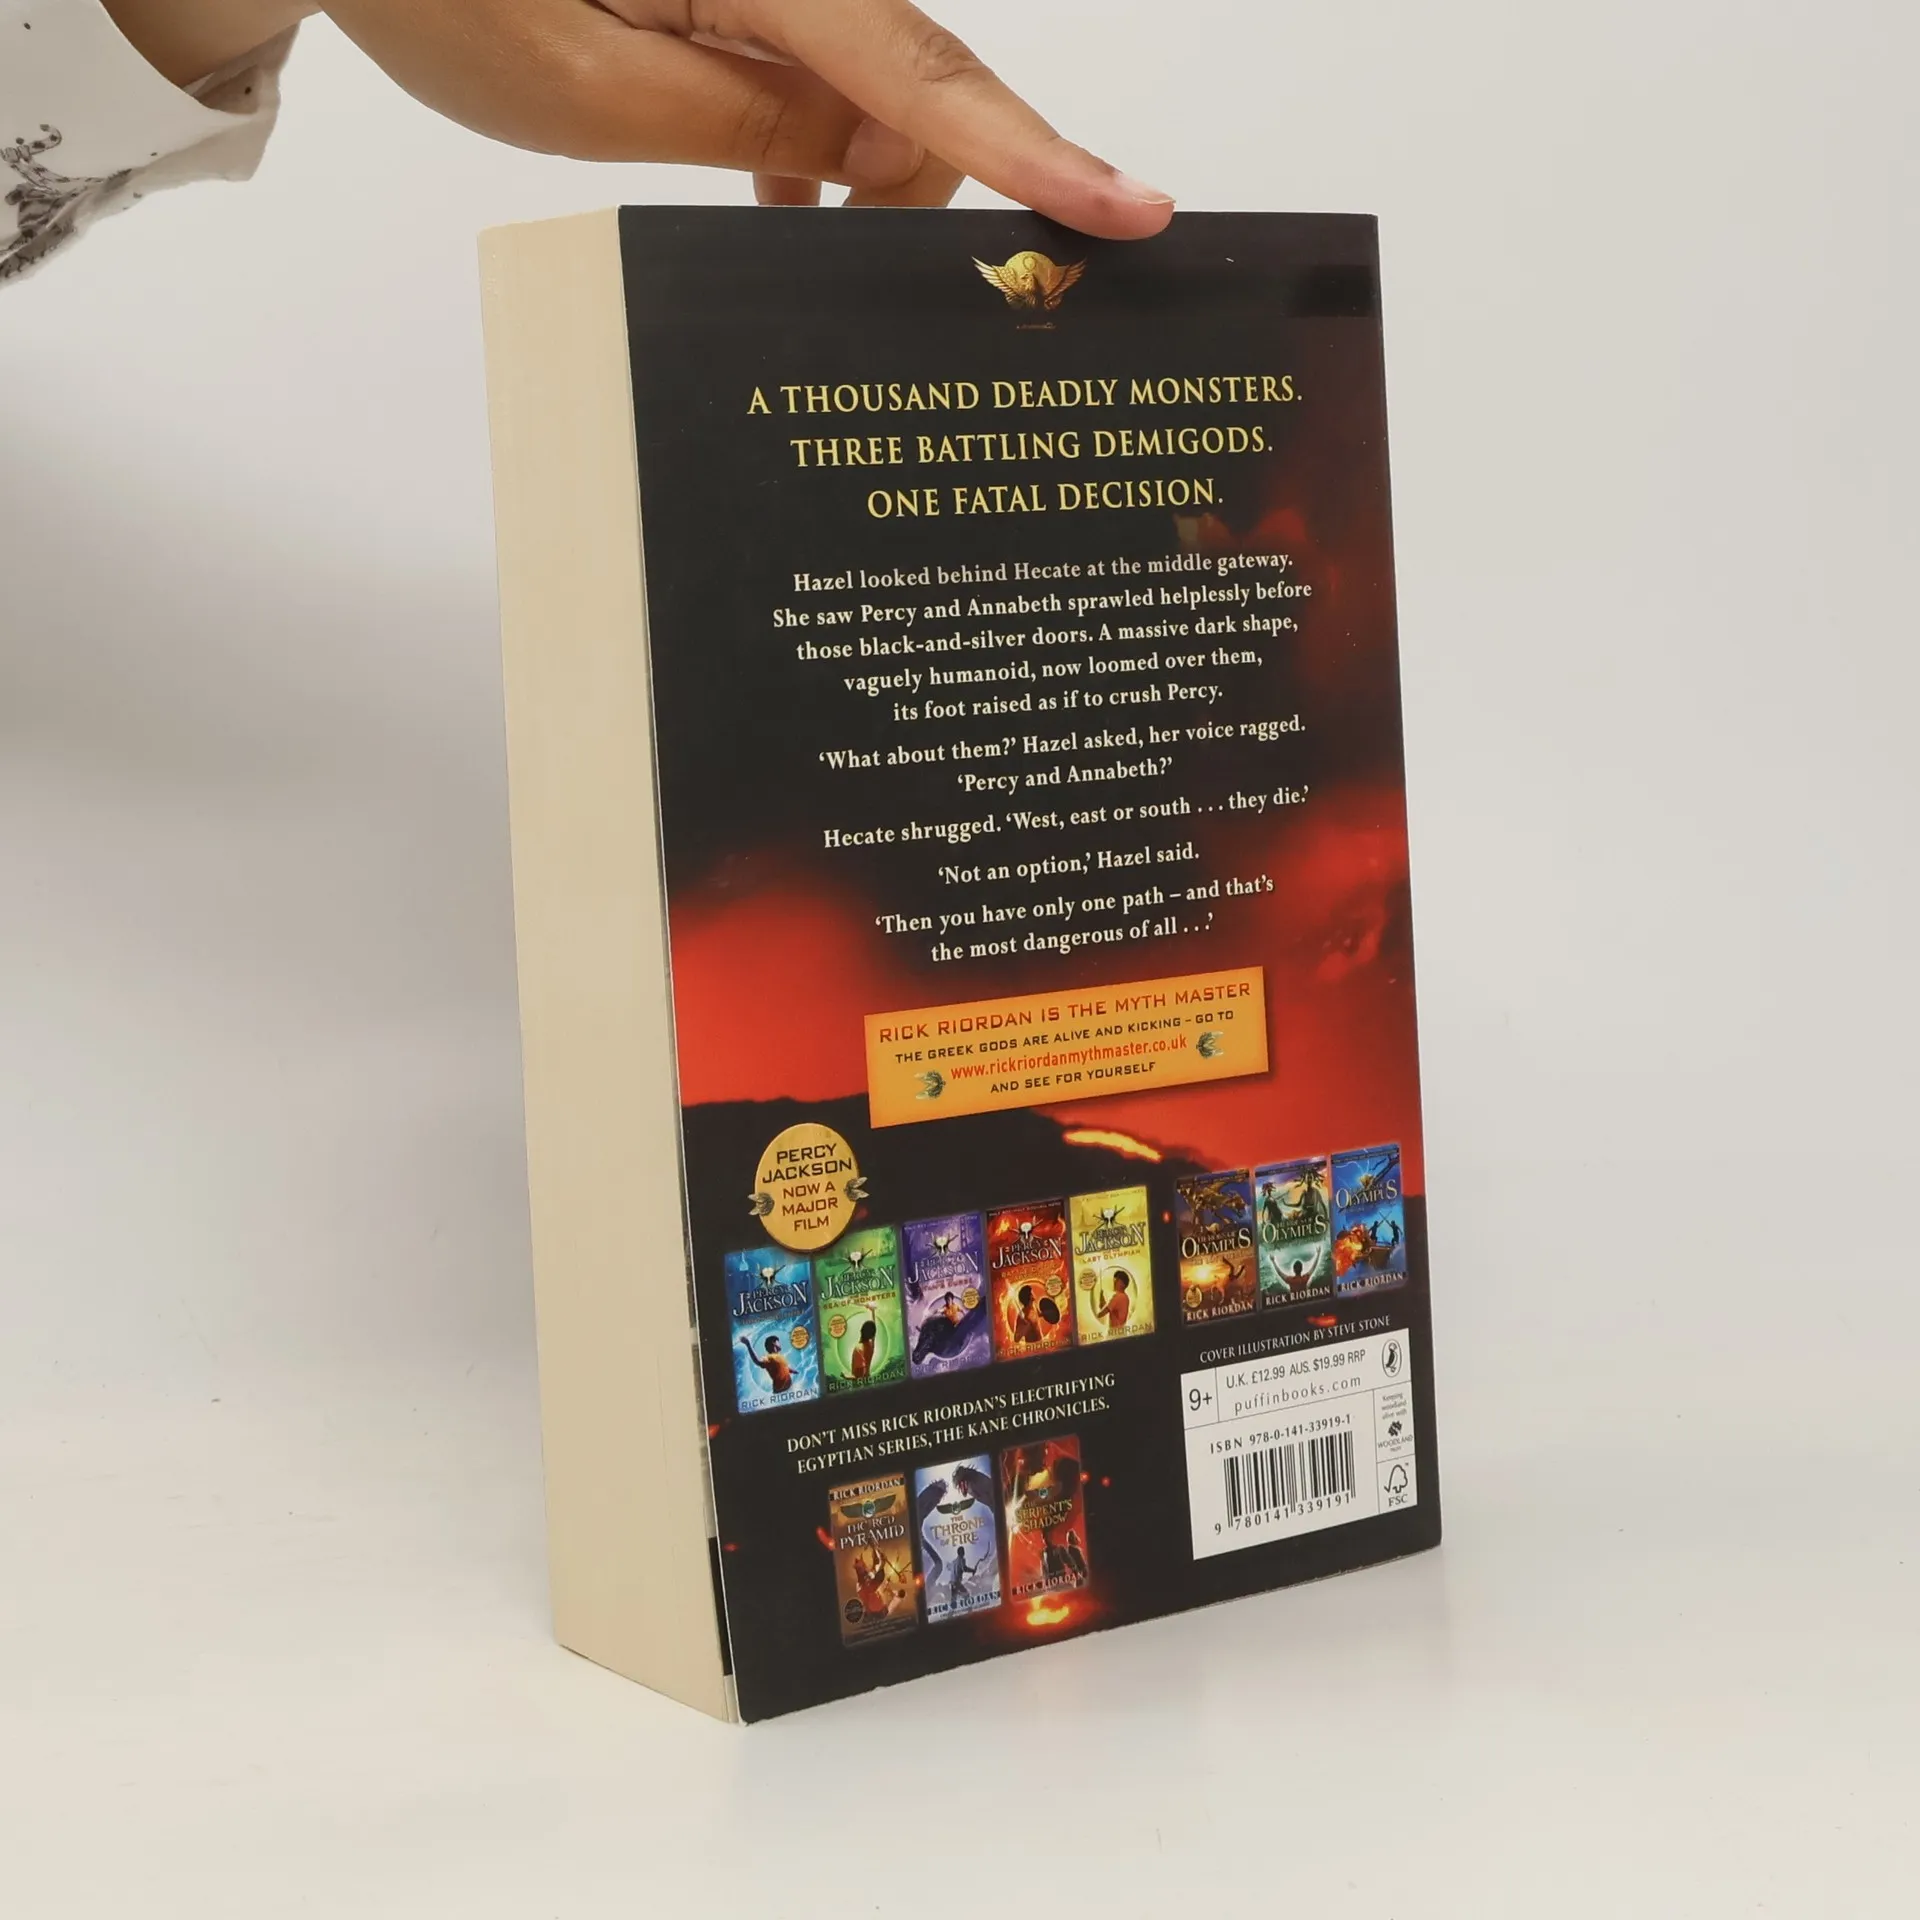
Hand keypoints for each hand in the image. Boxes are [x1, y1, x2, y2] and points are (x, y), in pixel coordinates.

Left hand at [336, 0, 1174, 235]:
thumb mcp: (587, 92)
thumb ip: (749, 125)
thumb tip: (875, 161)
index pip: (918, 68)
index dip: (1033, 150)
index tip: (1132, 210)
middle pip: (911, 72)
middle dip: (913, 181)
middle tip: (881, 283)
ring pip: (871, 72)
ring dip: (853, 163)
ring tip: (797, 233)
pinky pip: (817, 52)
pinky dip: (813, 130)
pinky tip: (779, 191)